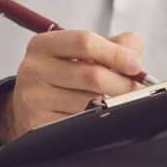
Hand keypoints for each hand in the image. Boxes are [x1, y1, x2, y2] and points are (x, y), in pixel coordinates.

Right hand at [0, 31, 144, 141]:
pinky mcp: (37, 124)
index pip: (84, 42)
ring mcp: (33, 97)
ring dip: (110, 103)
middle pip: (91, 75)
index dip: (115, 53)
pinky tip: (96, 116)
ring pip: (89, 102)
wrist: (30, 106)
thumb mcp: (85, 53)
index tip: (136, 65)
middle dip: (121, 84)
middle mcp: (34, 68)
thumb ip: (116, 45)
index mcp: (44, 44)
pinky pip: (79, 123)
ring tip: (115, 101)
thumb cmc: (66, 75)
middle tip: (136, 89)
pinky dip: (95, 120)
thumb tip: (134, 57)